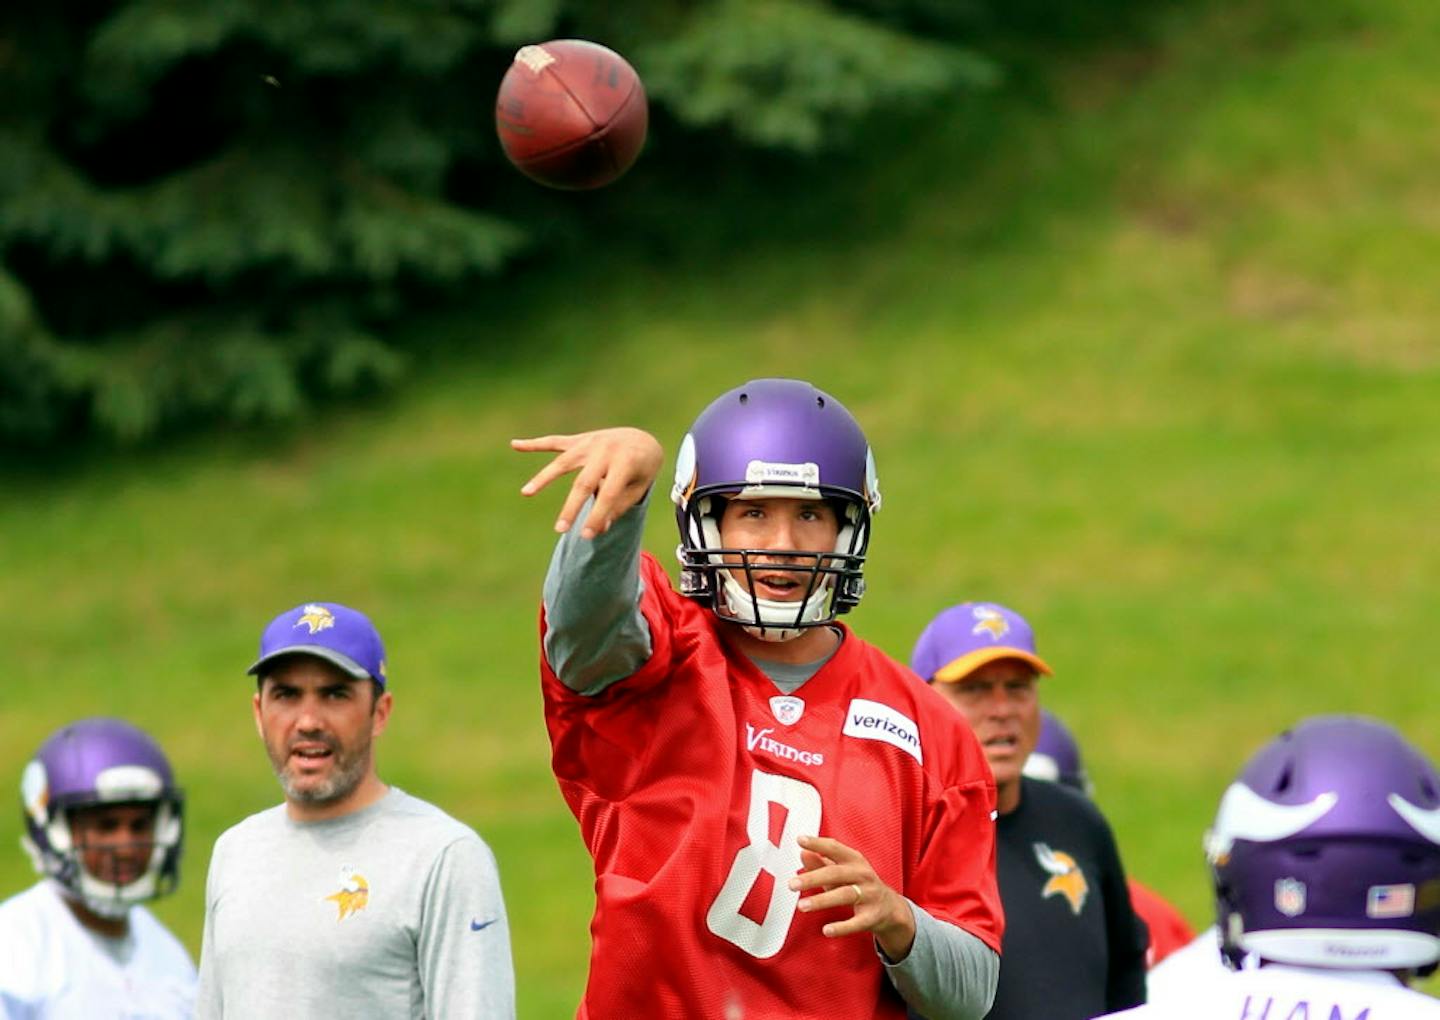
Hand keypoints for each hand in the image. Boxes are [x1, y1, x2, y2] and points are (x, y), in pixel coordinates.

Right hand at [512, 427, 663, 538]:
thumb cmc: (641, 470)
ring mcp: (590, 442)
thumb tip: (599, 529)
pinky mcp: (580, 440)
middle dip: (571, 508)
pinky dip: (535, 444)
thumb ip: (618, 507)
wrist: (642, 438)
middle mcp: (606, 450)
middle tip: (559, 531)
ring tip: (526, 492)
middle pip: (583, 482)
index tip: (586, 536)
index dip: (597, 516)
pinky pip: (555, 441)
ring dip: (544, 477)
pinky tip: (515, 444)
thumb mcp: (638, 489)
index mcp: (625, 462)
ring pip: (563, 461)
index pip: (608, 494)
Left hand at [788, 834, 916, 960]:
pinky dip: (842, 927)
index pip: (835, 848)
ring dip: (822, 901)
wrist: (890, 908)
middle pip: (835, 874)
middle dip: (813, 878)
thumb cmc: (860, 885)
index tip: (801, 840)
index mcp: (854, 860)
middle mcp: (863, 875)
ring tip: (802, 905)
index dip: (818, 843)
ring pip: (844, 895)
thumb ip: (821, 862)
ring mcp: (869, 895)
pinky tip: (827, 930)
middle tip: (792, 884)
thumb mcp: (842, 871)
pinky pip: (857, 922)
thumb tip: (802, 852)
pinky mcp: (872, 916)